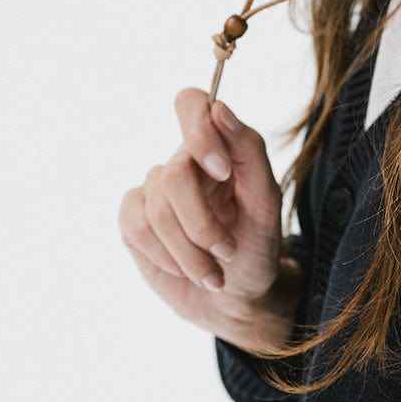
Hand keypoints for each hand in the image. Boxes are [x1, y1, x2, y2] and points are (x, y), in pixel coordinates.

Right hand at [118, 88, 287, 338]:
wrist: (236, 298)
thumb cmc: (256, 243)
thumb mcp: (266, 200)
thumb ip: (248, 149)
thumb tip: (220, 108)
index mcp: (216, 145)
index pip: (190, 103)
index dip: (198, 131)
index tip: (223, 172)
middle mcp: (182, 161)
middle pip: (174, 173)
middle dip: (201, 223)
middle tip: (226, 250)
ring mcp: (154, 190)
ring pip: (156, 207)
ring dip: (189, 250)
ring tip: (214, 270)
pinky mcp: (134, 221)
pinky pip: (135, 227)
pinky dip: (166, 255)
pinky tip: (187, 269)